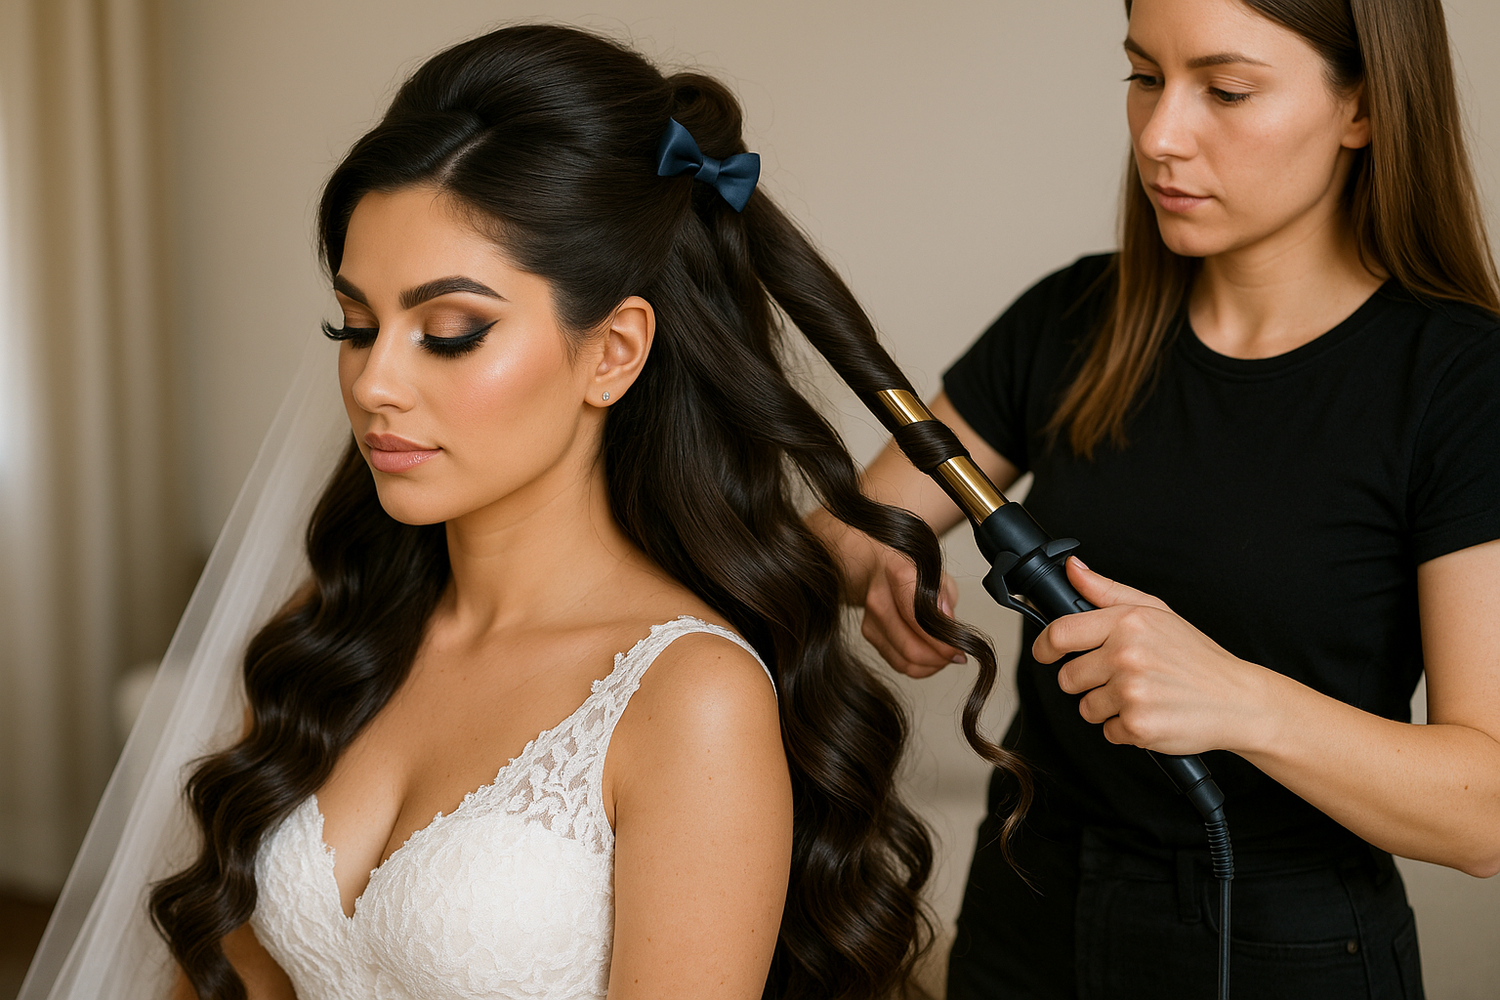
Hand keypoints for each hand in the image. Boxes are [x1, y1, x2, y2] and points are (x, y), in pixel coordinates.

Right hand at [807, 507, 964, 677]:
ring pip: (904, 660)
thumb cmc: (913, 569)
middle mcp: (878, 597)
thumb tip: (946, 624)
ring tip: (946, 656)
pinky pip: (898, 664)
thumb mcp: (938, 573)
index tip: (960, 644)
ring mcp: (870, 618)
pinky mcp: (868, 634)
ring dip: (931, 665)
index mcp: (896, 572)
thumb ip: (944, 598)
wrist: (880, 566)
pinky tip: (931, 657)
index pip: (918, 615)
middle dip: (939, 657)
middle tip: (957, 654)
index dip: (942, 638)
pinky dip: (919, 667)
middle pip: (910, 646)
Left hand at [1032, 557, 1271, 755]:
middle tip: (1119, 678)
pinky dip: (1126, 729)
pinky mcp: (1138, 726)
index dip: (1044, 647)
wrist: (1238, 700)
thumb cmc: (1195, 656)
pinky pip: (1108, 732)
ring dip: (1107, 707)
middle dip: (1086, 682)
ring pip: (1086, 708)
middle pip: (1068, 678)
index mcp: (1128, 623)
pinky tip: (1152, 713)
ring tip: (1142, 695)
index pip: (1061, 633)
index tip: (1045, 653)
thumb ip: (1106, 591)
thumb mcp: (1156, 612)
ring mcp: (1132, 692)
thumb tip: (1072, 568)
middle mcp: (1127, 655)